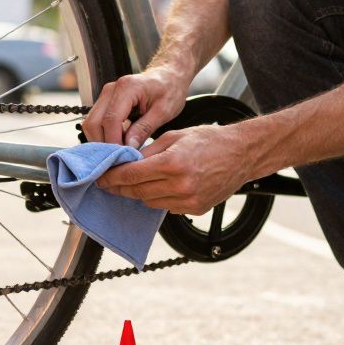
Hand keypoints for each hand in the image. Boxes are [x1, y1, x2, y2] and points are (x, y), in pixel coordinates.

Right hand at [83, 66, 189, 147]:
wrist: (168, 76)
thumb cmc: (169, 90)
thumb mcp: (164, 111)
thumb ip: (145, 128)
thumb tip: (128, 147)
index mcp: (127, 88)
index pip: (111, 120)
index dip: (114, 142)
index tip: (123, 157)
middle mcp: (111, 89)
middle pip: (94, 123)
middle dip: (103, 144)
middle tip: (120, 158)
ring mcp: (105, 95)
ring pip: (91, 124)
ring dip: (101, 141)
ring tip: (120, 151)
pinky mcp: (105, 102)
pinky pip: (96, 122)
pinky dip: (104, 135)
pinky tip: (119, 143)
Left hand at [98, 123, 255, 214]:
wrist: (242, 154)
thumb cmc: (211, 140)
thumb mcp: (175, 136)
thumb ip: (149, 152)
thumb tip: (125, 161)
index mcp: (172, 163)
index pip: (131, 175)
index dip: (112, 177)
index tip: (101, 177)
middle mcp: (180, 185)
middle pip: (137, 192)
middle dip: (120, 188)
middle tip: (108, 183)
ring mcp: (188, 200)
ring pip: (149, 202)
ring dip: (138, 194)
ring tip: (132, 184)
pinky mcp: (195, 208)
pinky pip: (166, 207)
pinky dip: (157, 198)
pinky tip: (156, 188)